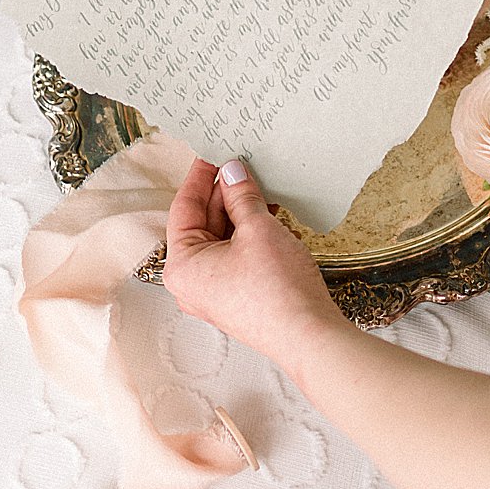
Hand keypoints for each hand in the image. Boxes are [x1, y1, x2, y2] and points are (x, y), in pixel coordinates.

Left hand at [160, 157, 348, 369]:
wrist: (308, 335)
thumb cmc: (277, 290)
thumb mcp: (258, 229)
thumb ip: (241, 196)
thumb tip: (233, 172)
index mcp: (181, 265)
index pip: (183, 208)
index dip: (201, 176)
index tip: (213, 153)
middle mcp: (190, 282)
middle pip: (202, 223)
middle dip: (224, 194)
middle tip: (242, 165)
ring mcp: (213, 291)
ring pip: (221, 239)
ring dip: (239, 212)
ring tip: (259, 186)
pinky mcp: (236, 296)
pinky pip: (234, 255)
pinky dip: (248, 234)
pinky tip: (267, 214)